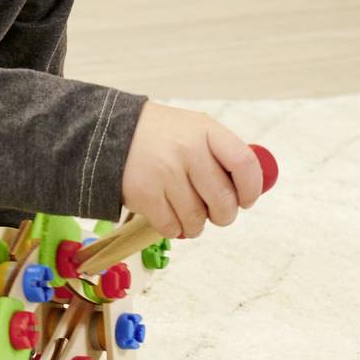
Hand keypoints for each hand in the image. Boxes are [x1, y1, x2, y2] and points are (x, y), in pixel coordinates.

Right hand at [117, 103, 267, 240]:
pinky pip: (171, 227)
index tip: (246, 200)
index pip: (244, 164)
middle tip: (217, 214)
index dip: (251, 189)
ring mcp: (165, 173)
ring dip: (196, 225)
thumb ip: (221, 154)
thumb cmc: (161, 137)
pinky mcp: (145, 194)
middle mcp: (187, 150)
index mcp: (205, 130)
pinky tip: (170, 216)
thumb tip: (248, 191)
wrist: (109, 134)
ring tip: (189, 215)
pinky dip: (174, 229)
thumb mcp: (194, 130)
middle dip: (224, 216)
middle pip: (224, 200)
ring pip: (197, 219)